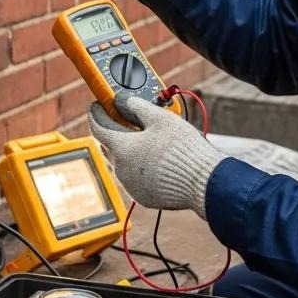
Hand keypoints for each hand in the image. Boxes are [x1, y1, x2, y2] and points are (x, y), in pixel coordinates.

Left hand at [88, 93, 225, 215]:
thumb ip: (138, 106)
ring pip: (122, 163)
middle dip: (113, 131)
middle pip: (109, 146)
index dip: (96, 114)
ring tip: (145, 139)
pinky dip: (139, 167)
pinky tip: (154, 159)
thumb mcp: (160, 118)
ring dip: (128, 150)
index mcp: (122, 148)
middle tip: (124, 119)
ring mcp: (131, 186)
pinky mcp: (143, 197)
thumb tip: (124, 101)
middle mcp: (121, 170)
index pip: (98, 128)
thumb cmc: (182, 148)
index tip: (96, 105)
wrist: (201, 182)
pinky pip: (135, 178)